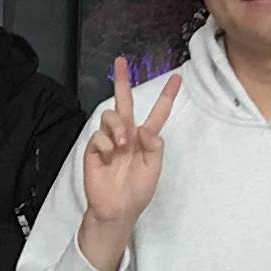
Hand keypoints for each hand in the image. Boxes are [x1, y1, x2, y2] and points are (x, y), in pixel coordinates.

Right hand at [76, 58, 182, 268]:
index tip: (176, 77)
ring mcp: (109, 140)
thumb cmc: (137, 191)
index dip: (166, 96)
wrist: (117, 209)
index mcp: (145, 139)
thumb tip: (143, 128)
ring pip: (111, 116)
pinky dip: (105, 145)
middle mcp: (127, 134)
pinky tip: (108, 157)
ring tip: (123, 145)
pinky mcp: (94, 149)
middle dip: (122, 81)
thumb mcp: (154, 169)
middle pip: (124, 101)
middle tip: (121, 61)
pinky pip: (99, 136)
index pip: (157, 113)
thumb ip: (154, 147)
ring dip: (118, 127)